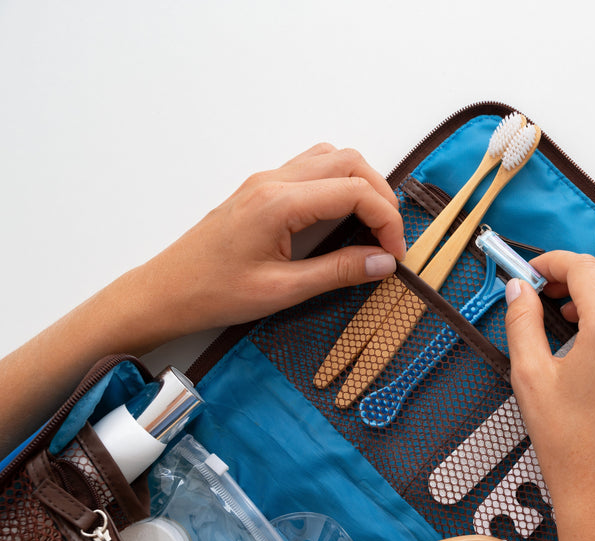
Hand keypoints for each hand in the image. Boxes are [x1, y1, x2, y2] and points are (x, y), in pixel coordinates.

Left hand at [0, 144, 403, 454]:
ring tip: (371, 226)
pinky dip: (339, 183)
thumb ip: (338, 272)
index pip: (354, 191)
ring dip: (362, 185)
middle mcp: (274, 181)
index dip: (387, 221)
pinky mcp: (261, 188)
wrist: (165, 292)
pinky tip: (342, 218)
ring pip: (332, 158)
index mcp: (279, 202)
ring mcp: (266, 180)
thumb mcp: (283, 291)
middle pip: (350, 162)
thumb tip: (385, 263)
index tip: (394, 256)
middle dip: (381, 197)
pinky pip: (312, 167)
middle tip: (389, 240)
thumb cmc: (215, 294)